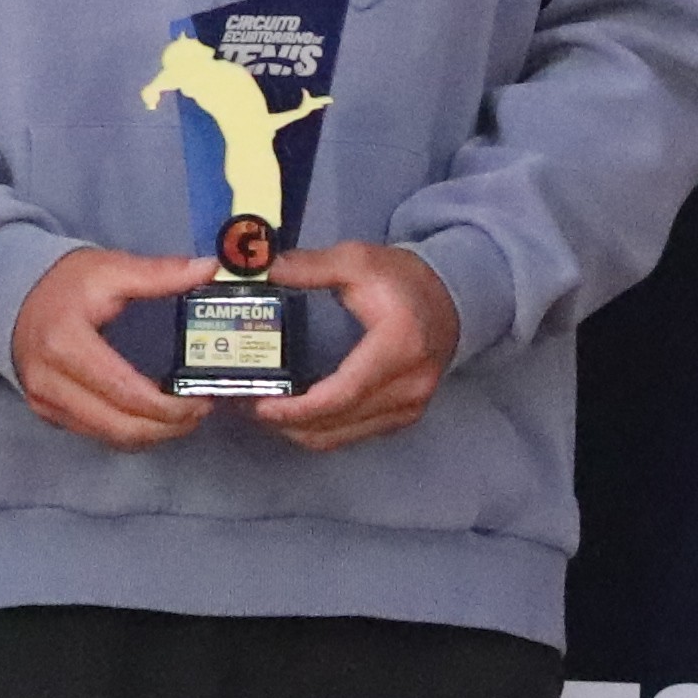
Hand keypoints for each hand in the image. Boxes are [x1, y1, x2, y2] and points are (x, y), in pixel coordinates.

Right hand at [10, 248, 213, 449]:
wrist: (15, 296)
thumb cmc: (64, 284)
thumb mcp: (110, 270)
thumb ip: (160, 273)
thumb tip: (207, 269)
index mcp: (65, 343)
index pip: (124, 390)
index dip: (167, 405)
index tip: (201, 398)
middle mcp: (50, 380)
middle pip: (119, 426)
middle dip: (167, 427)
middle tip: (199, 410)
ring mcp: (45, 401)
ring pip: (109, 437)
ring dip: (152, 434)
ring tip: (183, 415)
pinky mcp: (47, 413)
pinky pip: (96, 434)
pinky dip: (129, 431)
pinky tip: (153, 417)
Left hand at [250, 241, 465, 451]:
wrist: (450, 299)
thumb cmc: (403, 279)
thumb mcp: (358, 260)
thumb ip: (310, 267)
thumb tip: (264, 270)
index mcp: (399, 347)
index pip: (344, 393)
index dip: (299, 407)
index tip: (260, 404)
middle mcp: (409, 387)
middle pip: (337, 423)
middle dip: (287, 422)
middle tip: (247, 404)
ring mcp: (409, 408)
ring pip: (341, 437)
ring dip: (298, 430)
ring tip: (264, 411)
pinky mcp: (404, 418)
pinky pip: (352, 435)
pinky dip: (319, 430)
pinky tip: (295, 413)